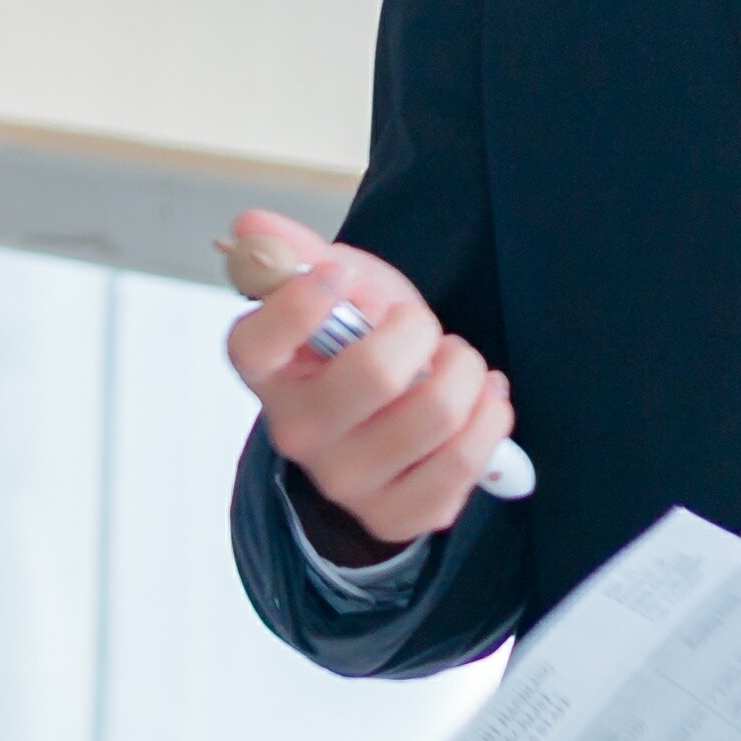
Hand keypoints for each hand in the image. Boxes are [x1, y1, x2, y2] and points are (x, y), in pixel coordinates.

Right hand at [224, 214, 513, 550]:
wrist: (384, 424)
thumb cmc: (358, 348)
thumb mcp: (335, 293)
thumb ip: (298, 254)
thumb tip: (250, 226)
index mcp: (264, 374)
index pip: (256, 341)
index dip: (303, 302)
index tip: (343, 275)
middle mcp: (292, 433)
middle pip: (372, 373)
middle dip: (421, 332)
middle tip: (426, 330)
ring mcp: (343, 480)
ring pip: (433, 414)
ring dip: (466, 372)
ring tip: (459, 364)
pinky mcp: (396, 514)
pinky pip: (463, 464)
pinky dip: (490, 419)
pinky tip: (484, 403)